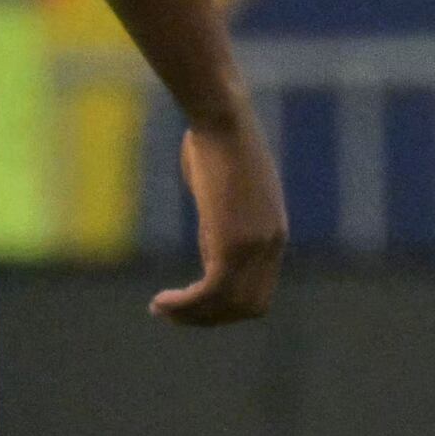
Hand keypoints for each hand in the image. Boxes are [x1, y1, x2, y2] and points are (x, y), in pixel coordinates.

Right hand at [161, 107, 289, 322]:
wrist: (222, 118)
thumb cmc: (216, 141)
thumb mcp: (224, 187)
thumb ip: (222, 218)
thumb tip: (211, 231)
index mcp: (274, 233)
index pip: (259, 291)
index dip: (226, 307)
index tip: (194, 303)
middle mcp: (272, 244)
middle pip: (248, 307)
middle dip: (209, 318)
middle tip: (171, 313)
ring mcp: (256, 246)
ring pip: (228, 305)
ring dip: (192, 316)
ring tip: (160, 309)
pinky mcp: (234, 244)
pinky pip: (210, 293)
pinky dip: (184, 305)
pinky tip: (160, 301)